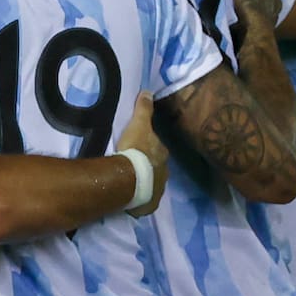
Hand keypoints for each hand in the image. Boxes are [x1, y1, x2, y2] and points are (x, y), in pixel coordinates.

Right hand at [116, 91, 168, 216]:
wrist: (130, 178)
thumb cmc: (135, 150)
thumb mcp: (138, 125)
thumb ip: (143, 109)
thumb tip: (148, 91)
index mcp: (162, 154)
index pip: (157, 148)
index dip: (149, 147)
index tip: (139, 147)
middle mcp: (164, 172)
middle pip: (156, 166)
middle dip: (148, 165)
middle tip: (134, 164)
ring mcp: (158, 189)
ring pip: (152, 182)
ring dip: (144, 181)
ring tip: (131, 180)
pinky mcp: (149, 203)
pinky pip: (145, 199)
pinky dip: (140, 196)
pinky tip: (131, 196)